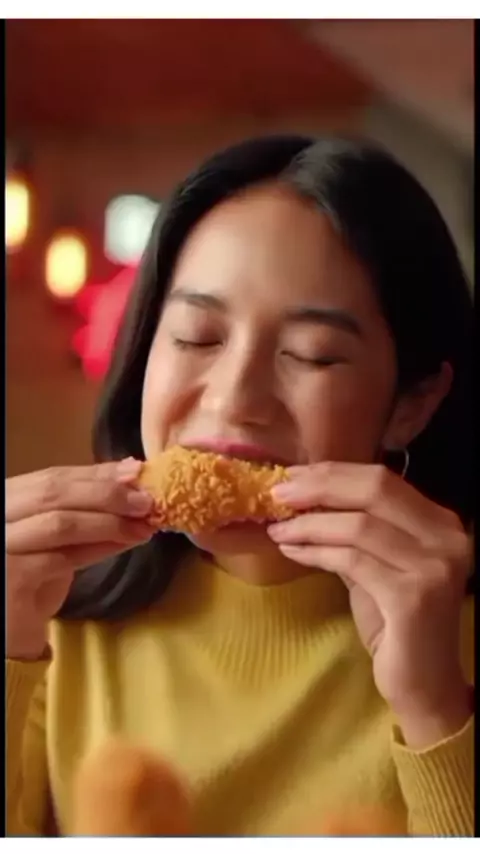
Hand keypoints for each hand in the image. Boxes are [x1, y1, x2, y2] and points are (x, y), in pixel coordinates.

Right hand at [6, 458, 154, 659]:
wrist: (10, 632)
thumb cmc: (34, 580)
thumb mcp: (59, 537)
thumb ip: (83, 510)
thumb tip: (130, 479)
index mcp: (6, 499)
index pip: (52, 477)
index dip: (95, 473)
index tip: (135, 471)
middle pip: (54, 493)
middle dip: (105, 494)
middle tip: (145, 500)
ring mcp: (2, 545)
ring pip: (60, 524)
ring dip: (108, 522)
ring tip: (143, 526)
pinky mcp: (12, 576)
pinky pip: (63, 558)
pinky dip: (99, 549)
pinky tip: (125, 546)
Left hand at [269, 462, 471, 746]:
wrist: (425, 686)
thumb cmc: (396, 626)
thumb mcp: (374, 568)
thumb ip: (351, 534)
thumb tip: (302, 500)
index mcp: (440, 523)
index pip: (383, 479)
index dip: (333, 472)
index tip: (292, 474)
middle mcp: (446, 538)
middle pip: (375, 490)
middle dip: (319, 486)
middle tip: (277, 492)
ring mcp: (434, 566)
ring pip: (359, 526)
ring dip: (309, 524)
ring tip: (278, 529)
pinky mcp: (413, 597)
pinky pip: (352, 561)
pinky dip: (316, 552)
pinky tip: (292, 553)